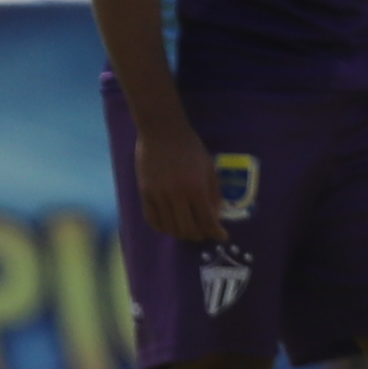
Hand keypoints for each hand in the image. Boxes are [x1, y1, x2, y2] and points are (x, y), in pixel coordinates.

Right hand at [131, 111, 225, 244]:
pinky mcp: (144, 192)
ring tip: (188, 230)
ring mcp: (158, 195)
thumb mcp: (209, 169)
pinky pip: (152, 218)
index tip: (223, 236)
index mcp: (196, 188)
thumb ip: (214, 194)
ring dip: (181, 233)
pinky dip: (162, 227)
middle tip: (205, 234)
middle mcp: (176, 195)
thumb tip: (216, 216)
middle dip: (200, 236)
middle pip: (188, 229)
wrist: (162, 132)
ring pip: (169, 227)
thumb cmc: (190, 148)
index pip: (207, 221)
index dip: (216, 233)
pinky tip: (169, 226)